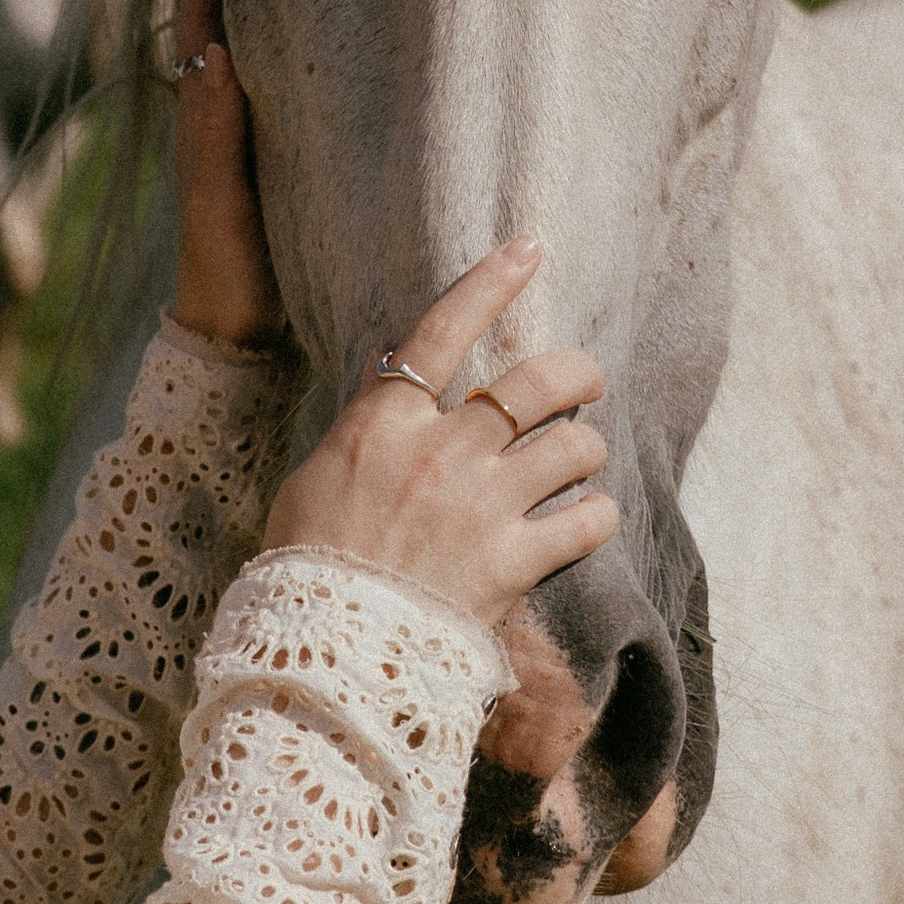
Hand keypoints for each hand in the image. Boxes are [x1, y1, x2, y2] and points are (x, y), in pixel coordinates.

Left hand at [170, 0, 290, 354]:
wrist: (239, 337)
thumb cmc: (224, 270)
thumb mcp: (218, 202)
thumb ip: (215, 134)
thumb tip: (215, 53)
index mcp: (203, 115)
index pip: (202, 22)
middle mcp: (222, 114)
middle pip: (225, 20)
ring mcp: (249, 136)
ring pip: (254, 47)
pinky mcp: (278, 161)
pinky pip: (282, 85)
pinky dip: (291, 46)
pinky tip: (322, 32)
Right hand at [261, 242, 615, 626]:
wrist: (325, 655)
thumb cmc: (308, 566)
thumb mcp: (317, 478)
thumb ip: (365, 425)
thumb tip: (387, 370)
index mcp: (383, 425)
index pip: (442, 330)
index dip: (491, 282)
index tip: (530, 248)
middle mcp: (441, 453)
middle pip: (535, 382)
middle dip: (577, 373)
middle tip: (587, 382)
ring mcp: (482, 506)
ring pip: (573, 446)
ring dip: (586, 448)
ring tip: (581, 461)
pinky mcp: (514, 564)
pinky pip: (586, 522)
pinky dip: (596, 517)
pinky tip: (587, 521)